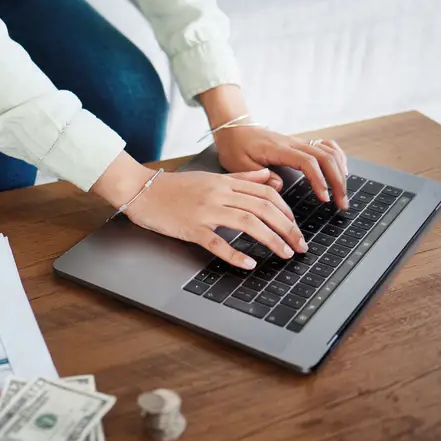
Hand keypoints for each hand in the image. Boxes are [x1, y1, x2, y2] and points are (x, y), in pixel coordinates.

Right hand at [91, 154, 307, 268]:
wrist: (140, 190)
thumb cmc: (173, 187)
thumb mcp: (210, 177)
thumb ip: (240, 177)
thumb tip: (268, 177)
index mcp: (225, 182)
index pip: (266, 193)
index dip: (287, 211)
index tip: (295, 227)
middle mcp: (219, 194)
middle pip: (263, 208)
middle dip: (287, 228)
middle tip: (300, 246)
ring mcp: (205, 211)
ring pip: (247, 222)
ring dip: (271, 239)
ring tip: (285, 253)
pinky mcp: (191, 227)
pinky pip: (217, 242)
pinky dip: (235, 253)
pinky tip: (249, 263)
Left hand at [214, 125, 349, 209]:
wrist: (234, 128)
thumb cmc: (235, 146)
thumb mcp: (238, 164)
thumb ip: (257, 176)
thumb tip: (278, 186)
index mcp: (279, 149)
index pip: (308, 162)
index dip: (319, 179)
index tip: (324, 198)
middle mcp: (293, 143)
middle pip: (326, 157)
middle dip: (338, 181)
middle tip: (341, 203)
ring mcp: (299, 142)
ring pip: (330, 151)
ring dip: (341, 172)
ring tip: (342, 194)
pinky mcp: (301, 144)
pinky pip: (327, 146)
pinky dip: (338, 158)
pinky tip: (342, 172)